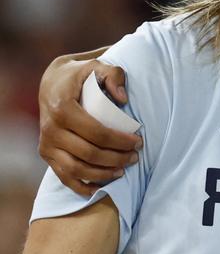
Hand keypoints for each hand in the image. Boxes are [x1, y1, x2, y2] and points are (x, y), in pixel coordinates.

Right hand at [38, 55, 140, 196]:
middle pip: (88, 154)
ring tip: (123, 170)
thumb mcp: (97, 66)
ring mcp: (46, 144)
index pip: (96, 133)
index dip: (120, 141)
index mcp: (63, 109)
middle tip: (135, 157)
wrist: (50, 84)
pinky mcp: (46, 154)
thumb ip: (113, 75)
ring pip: (76, 169)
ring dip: (102, 174)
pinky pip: (63, 176)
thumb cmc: (80, 75)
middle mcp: (50, 129)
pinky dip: (82, 186)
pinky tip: (100, 187)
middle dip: (116, 159)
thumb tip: (123, 99)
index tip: (139, 142)